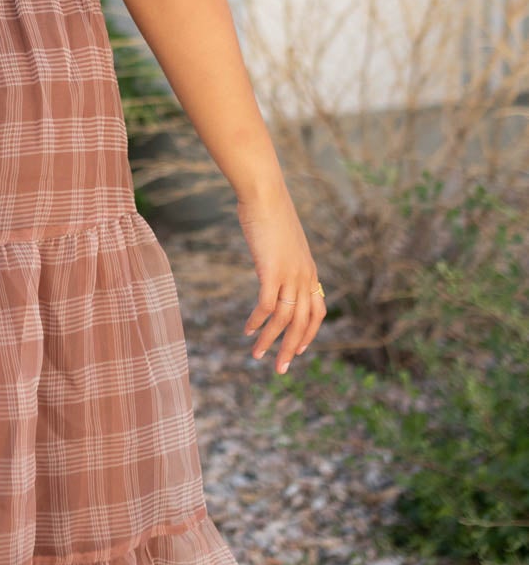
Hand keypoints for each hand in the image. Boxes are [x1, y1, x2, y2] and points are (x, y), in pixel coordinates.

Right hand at [235, 185, 326, 373]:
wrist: (265, 194)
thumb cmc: (270, 213)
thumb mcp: (283, 240)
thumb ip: (283, 257)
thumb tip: (275, 263)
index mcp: (309, 270)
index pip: (317, 310)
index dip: (309, 334)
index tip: (300, 350)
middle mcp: (305, 276)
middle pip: (303, 322)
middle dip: (291, 349)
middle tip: (281, 370)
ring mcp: (290, 274)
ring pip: (284, 319)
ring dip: (270, 340)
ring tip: (256, 355)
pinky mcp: (272, 271)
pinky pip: (267, 306)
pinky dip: (258, 322)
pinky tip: (248, 330)